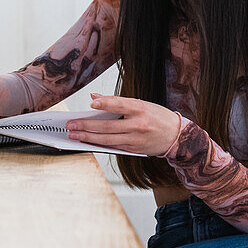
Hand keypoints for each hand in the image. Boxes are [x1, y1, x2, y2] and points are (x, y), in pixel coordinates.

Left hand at [66, 93, 181, 156]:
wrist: (177, 136)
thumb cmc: (157, 117)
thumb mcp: (141, 103)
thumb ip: (117, 102)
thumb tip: (95, 98)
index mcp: (140, 109)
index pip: (119, 105)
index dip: (105, 103)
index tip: (91, 103)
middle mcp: (138, 124)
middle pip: (107, 126)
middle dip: (86, 126)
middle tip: (70, 125)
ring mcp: (135, 139)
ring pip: (107, 139)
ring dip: (87, 137)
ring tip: (73, 135)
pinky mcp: (133, 149)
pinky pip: (113, 146)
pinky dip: (98, 144)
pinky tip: (87, 141)